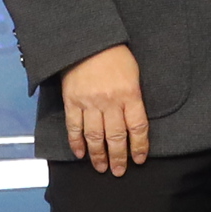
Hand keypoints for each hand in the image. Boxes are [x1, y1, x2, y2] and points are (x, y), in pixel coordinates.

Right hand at [60, 45, 149, 176]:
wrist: (87, 40)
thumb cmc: (114, 54)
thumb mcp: (134, 73)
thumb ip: (134, 97)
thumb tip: (134, 121)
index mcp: (130, 94)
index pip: (137, 127)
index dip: (139, 146)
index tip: (139, 159)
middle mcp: (110, 102)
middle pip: (116, 137)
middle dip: (118, 157)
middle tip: (118, 171)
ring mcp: (89, 103)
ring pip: (95, 136)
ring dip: (98, 155)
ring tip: (101, 168)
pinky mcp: (72, 102)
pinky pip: (74, 127)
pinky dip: (76, 142)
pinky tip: (80, 153)